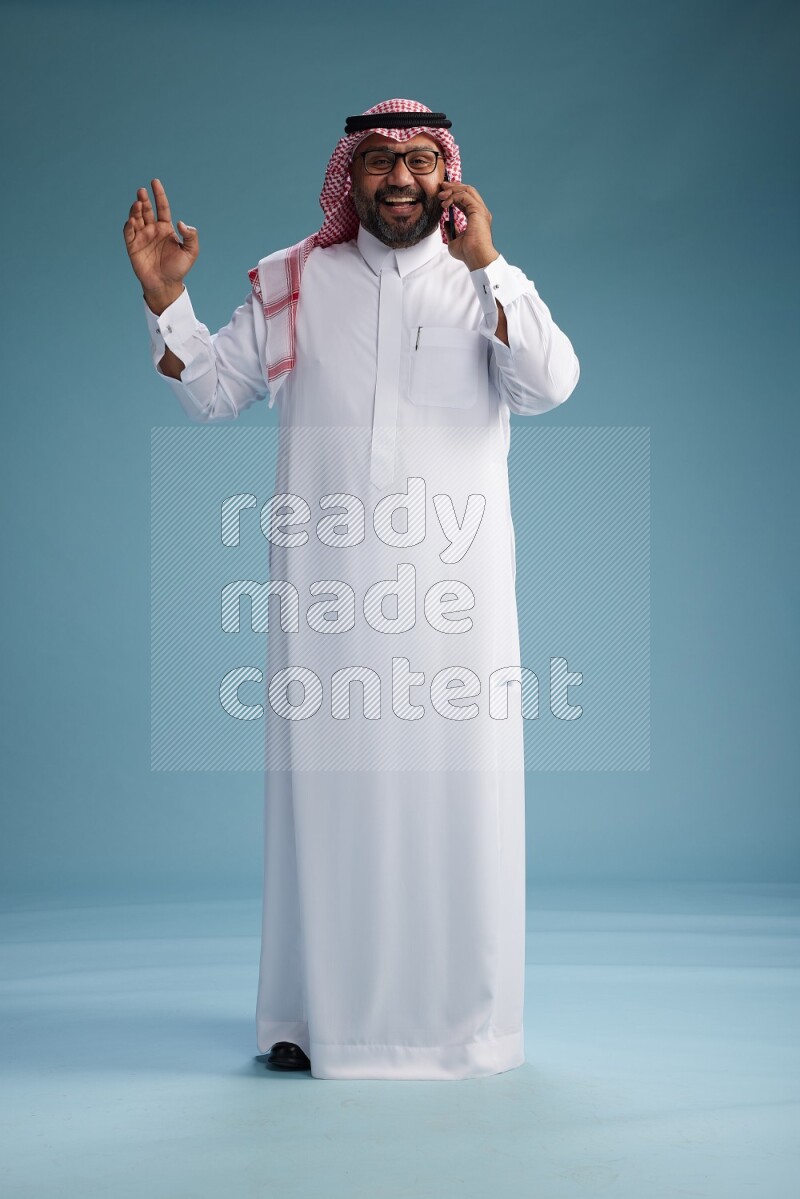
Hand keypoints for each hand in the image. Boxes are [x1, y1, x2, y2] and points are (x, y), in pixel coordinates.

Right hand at [123, 179, 198, 305]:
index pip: (162, 207)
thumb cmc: (178, 269)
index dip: (158, 194)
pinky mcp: (132, 246)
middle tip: (142, 191)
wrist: (166, 285)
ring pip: (136, 218)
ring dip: (135, 210)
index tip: (155, 182)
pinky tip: (132, 220)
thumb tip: (182, 223)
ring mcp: (142, 237)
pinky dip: (129, 225)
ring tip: (138, 203)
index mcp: (165, 228)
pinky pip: (128, 232)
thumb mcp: (191, 252)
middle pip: (146, 210)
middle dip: (143, 199)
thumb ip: (191, 237)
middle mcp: (152, 229)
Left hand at [438, 182, 498, 270]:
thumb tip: (445, 222)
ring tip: (440, 195)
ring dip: (452, 190)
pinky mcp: (478, 210)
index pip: (466, 199)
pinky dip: (453, 196)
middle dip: (453, 187)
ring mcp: (480, 210)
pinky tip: (445, 204)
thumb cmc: (468, 253)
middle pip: (468, 190)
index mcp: (477, 217)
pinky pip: (464, 196)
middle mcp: (480, 211)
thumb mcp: (454, 240)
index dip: (454, 194)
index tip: (442, 194)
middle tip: (441, 187)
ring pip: (467, 190)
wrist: (475, 257)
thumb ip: (451, 229)